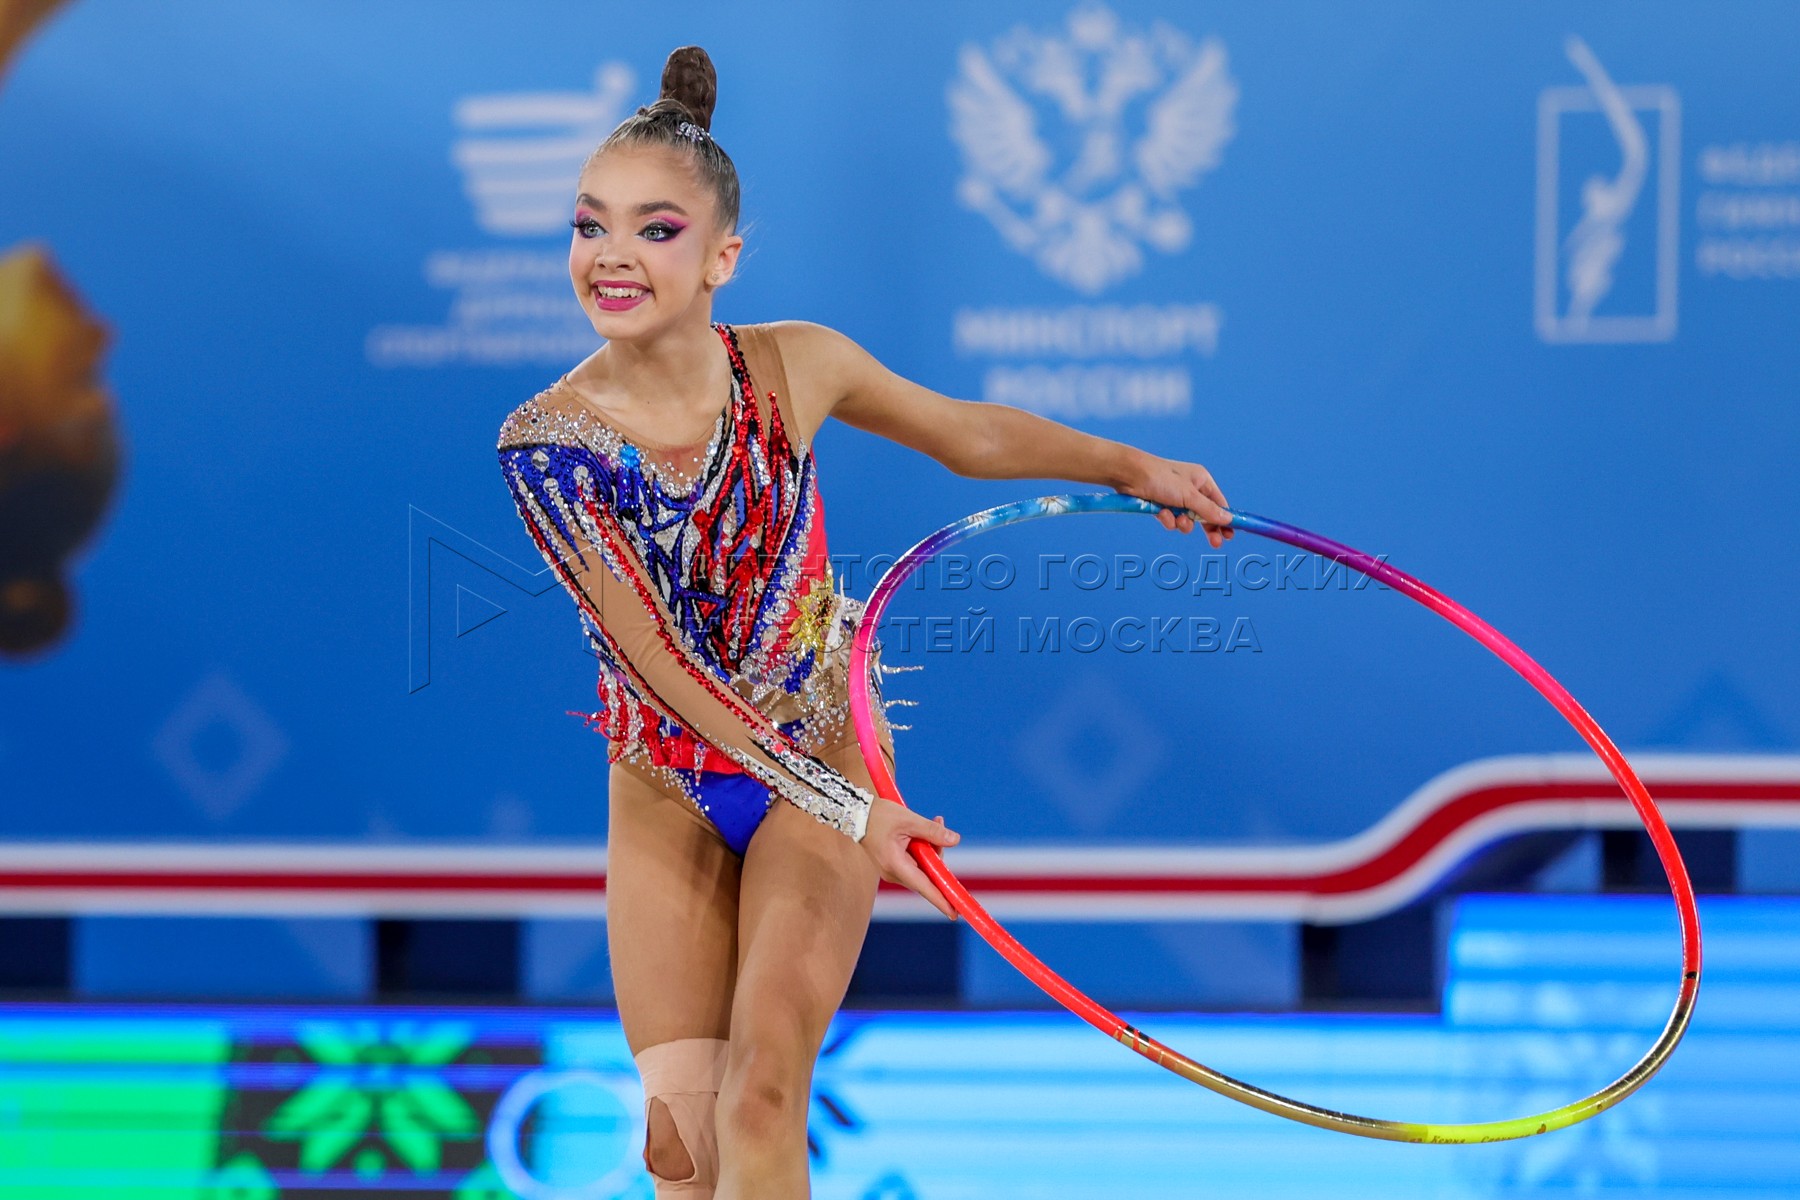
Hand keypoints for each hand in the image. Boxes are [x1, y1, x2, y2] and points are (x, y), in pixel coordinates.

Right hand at [862, 797, 961, 919]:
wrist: (855, 813)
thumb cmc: (879, 816)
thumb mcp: (908, 819)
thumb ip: (932, 831)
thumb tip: (954, 840)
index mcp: (895, 865)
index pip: (923, 887)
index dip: (941, 900)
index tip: (954, 913)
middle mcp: (893, 873)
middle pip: (927, 875)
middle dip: (939, 855)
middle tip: (940, 824)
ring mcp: (892, 871)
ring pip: (922, 868)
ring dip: (931, 848)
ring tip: (933, 822)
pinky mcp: (893, 865)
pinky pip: (915, 862)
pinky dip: (923, 849)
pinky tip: (922, 831)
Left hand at [1119, 452, 1234, 547]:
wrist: (1130, 476)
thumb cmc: (1161, 478)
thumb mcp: (1189, 496)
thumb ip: (1209, 510)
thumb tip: (1228, 519)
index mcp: (1201, 480)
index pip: (1219, 503)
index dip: (1224, 519)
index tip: (1230, 534)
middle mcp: (1190, 488)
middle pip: (1204, 514)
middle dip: (1208, 528)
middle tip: (1215, 543)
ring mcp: (1175, 498)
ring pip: (1186, 520)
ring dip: (1183, 523)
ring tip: (1177, 519)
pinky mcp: (1161, 506)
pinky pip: (1171, 520)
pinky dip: (1167, 519)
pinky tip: (1161, 513)